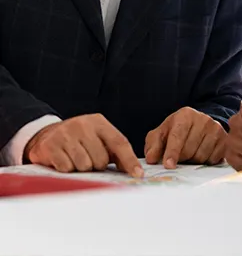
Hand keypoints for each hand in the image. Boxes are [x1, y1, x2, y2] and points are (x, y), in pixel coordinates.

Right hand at [25, 114, 142, 177]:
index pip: (119, 142)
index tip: (138, 175)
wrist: (48, 134)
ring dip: (81, 168)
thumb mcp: (99, 138)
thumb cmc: (80, 140)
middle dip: (97, 165)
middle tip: (89, 158)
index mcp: (99, 122)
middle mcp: (83, 125)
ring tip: (76, 159)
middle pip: (101, 159)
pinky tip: (64, 159)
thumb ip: (116, 152)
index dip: (129, 160)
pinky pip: (67, 168)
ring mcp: (66, 134)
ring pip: (84, 166)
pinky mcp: (51, 145)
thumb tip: (134, 171)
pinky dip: (67, 169)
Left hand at [144, 107, 225, 168]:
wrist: (199, 125)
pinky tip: (203, 153)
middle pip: (189, 150)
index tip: (168, 165)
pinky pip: (213, 159)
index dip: (172, 152)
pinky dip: (206, 161)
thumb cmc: (177, 131)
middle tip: (180, 156)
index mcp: (185, 115)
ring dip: (194, 160)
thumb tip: (151, 159)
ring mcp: (216, 128)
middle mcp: (203, 119)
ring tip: (192, 152)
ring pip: (201, 156)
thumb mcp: (162, 134)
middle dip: (182, 158)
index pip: (177, 136)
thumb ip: (153, 145)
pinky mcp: (225, 139)